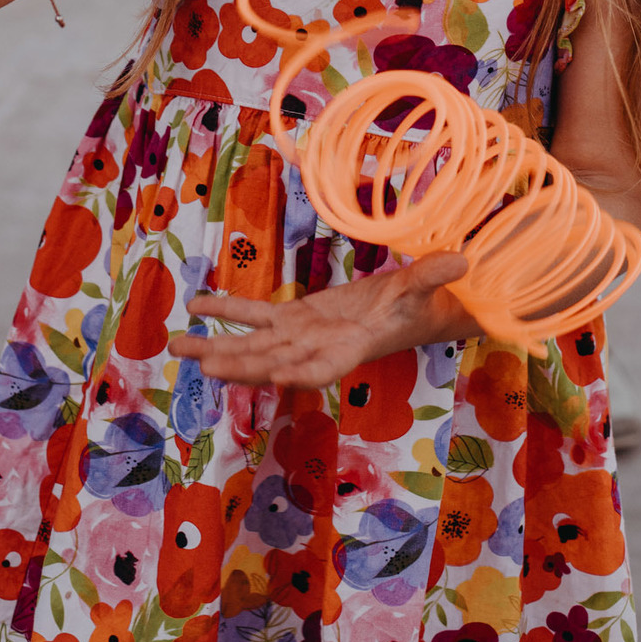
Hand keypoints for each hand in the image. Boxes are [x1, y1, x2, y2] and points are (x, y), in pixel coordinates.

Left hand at [172, 252, 477, 388]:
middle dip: (243, 365)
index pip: (325, 366)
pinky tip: (197, 308)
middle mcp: (319, 349)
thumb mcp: (425, 286)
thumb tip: (462, 260)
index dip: (302, 373)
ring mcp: (301, 336)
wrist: (409, 310)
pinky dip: (227, 311)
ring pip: (254, 344)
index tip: (277, 380)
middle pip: (277, 361)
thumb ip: (434, 275)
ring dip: (218, 346)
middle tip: (209, 369)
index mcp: (351, 348)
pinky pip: (255, 315)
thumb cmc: (419, 301)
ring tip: (178, 347)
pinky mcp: (294, 319)